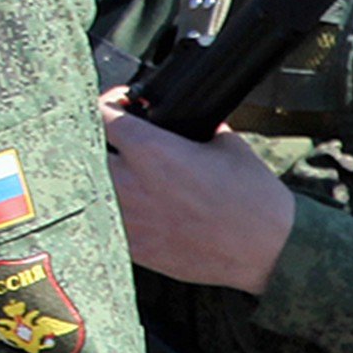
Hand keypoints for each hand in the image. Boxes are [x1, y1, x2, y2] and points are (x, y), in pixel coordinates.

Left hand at [99, 94, 295, 294]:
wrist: (269, 248)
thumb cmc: (253, 197)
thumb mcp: (226, 144)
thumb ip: (195, 126)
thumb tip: (183, 118)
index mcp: (152, 150)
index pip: (102, 115)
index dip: (106, 104)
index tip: (119, 106)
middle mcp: (132, 184)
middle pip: (83, 152)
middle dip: (94, 141)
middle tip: (112, 140)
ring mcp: (128, 219)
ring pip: (88, 190)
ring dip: (98, 177)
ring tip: (118, 173)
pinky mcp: (134, 248)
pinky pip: (102, 222)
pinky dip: (108, 210)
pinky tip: (128, 206)